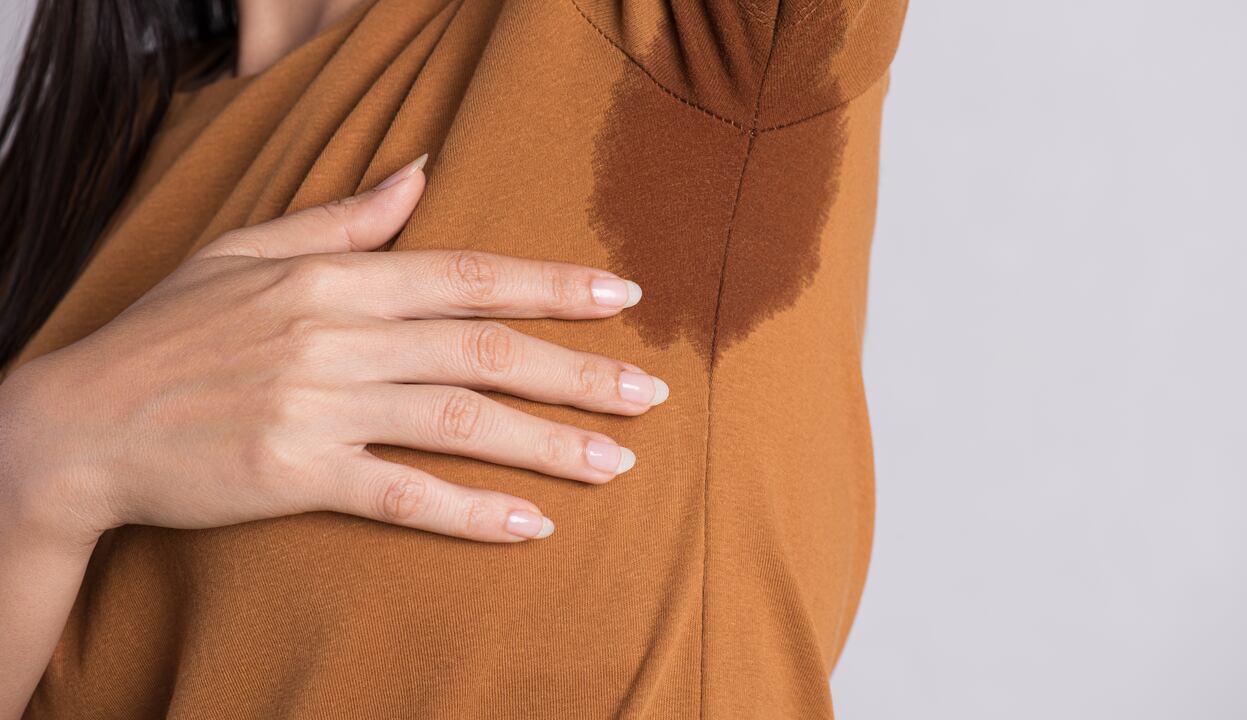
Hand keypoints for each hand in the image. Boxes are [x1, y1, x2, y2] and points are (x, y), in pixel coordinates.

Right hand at [0, 153, 665, 546]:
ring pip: (460, 421)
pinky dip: (470, 512)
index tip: (623, 297)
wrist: (80, 424)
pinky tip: (531, 526)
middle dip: (578, 373)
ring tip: (616, 464)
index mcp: (334, 277)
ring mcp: (318, 406)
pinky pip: (402, 495)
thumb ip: (343, 216)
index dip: (553, 285)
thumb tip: (421, 172)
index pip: (467, 275)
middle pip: (484, 350)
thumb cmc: (167, 333)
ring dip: (547, 444)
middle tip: (651, 395)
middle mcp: (337, 334)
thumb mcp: (246, 249)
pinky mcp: (295, 475)